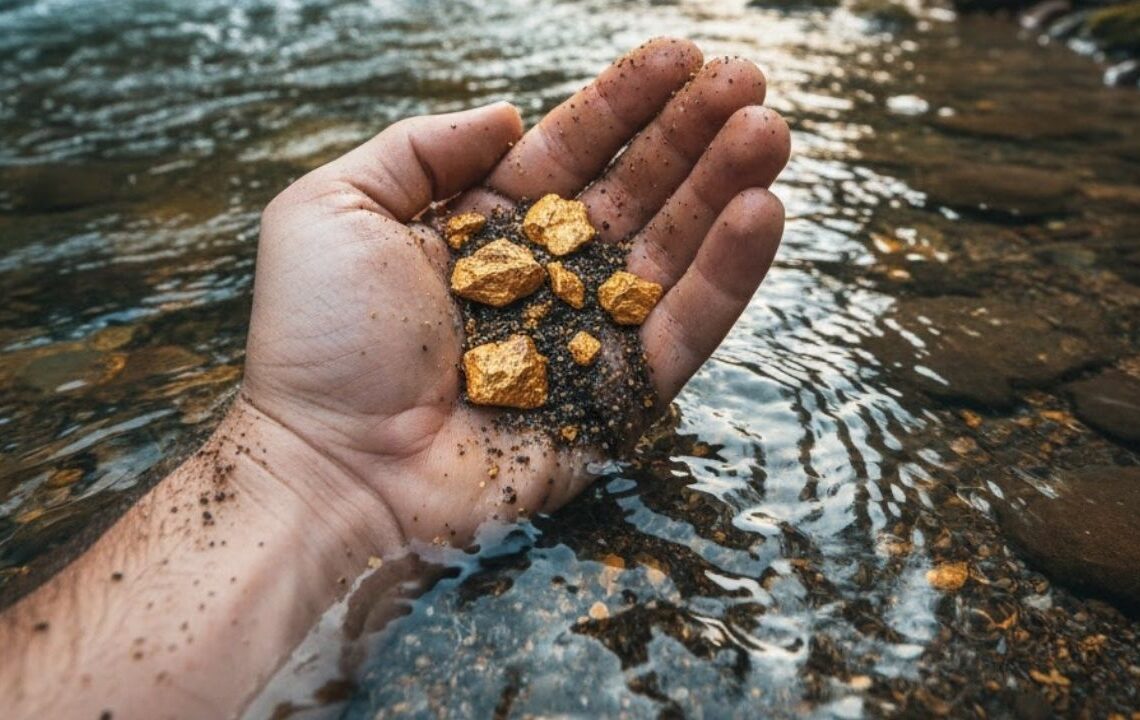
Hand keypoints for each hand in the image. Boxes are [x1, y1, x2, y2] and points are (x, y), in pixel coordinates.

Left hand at [242, 37, 789, 546]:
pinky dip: (726, 276)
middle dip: (691, 136)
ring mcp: (584, 340)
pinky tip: (760, 212)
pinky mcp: (617, 401)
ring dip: (724, 190)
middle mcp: (542, 280)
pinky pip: (685, 332)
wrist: (332, 468)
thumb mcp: (333, 209)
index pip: (569, 154)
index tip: (680, 57)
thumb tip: (511, 116)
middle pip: (633, 195)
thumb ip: (419, 148)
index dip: (624, 106)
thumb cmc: (319, 344)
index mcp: (483, 233)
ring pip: (671, 254)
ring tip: (768, 132)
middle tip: (748, 80)